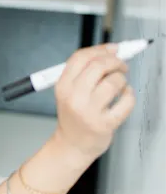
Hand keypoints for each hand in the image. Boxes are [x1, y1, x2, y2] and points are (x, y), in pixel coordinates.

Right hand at [53, 43, 134, 163]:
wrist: (72, 144)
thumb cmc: (73, 115)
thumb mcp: (68, 90)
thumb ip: (83, 71)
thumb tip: (109, 50)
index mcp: (63, 85)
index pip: (80, 57)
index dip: (100, 49)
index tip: (112, 48)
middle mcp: (74, 97)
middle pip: (98, 66)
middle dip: (115, 61)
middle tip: (120, 64)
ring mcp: (89, 111)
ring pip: (113, 82)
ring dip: (122, 79)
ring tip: (120, 83)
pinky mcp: (104, 124)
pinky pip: (125, 102)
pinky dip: (130, 95)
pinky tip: (125, 96)